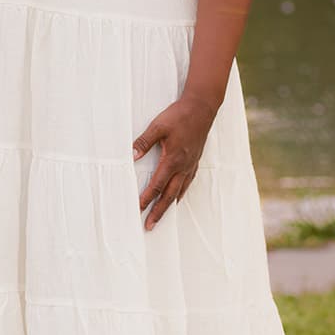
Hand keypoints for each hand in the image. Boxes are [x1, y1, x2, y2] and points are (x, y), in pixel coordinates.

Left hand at [134, 93, 217, 229]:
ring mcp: (191, 164)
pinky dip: (181, 193)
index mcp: (172, 160)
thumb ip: (144, 142)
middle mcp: (183, 166)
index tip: (138, 210)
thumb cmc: (179, 115)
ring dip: (169, 205)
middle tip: (149, 226)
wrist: (202, 108)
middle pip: (169, 195)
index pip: (156, 185)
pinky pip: (188, 182)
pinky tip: (178, 196)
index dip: (146, 199)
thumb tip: (131, 156)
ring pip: (180, 191)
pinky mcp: (195, 160)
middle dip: (158, 212)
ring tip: (162, 216)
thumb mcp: (158, 126)